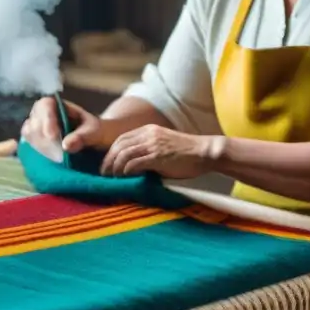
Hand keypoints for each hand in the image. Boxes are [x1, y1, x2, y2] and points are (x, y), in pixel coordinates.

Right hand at [20, 97, 104, 154]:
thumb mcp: (95, 133)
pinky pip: (30, 146)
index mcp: (59, 105)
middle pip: (34, 120)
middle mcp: (45, 114)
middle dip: (44, 138)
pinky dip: (38, 153)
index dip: (46, 119)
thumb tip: (65, 146)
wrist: (100, 143)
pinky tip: (51, 161)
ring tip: (59, 159)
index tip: (52, 136)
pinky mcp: (38, 143)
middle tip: (59, 155)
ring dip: (41, 146)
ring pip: (29, 133)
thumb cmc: (98, 132)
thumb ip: (82, 137)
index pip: (45, 105)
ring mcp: (39, 128)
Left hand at [100, 125, 214, 179]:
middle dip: (108, 161)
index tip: (107, 165)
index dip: (111, 153)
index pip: (121, 139)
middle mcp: (148, 134)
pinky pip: (135, 163)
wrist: (206, 152)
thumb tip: (131, 166)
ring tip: (112, 179)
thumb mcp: (164, 145)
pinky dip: (126, 171)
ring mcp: (153, 144)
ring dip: (115, 168)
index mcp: (148, 130)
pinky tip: (124, 178)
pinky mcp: (158, 156)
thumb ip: (148, 150)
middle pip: (118, 146)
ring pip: (124, 154)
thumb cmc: (187, 154)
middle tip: (104, 175)